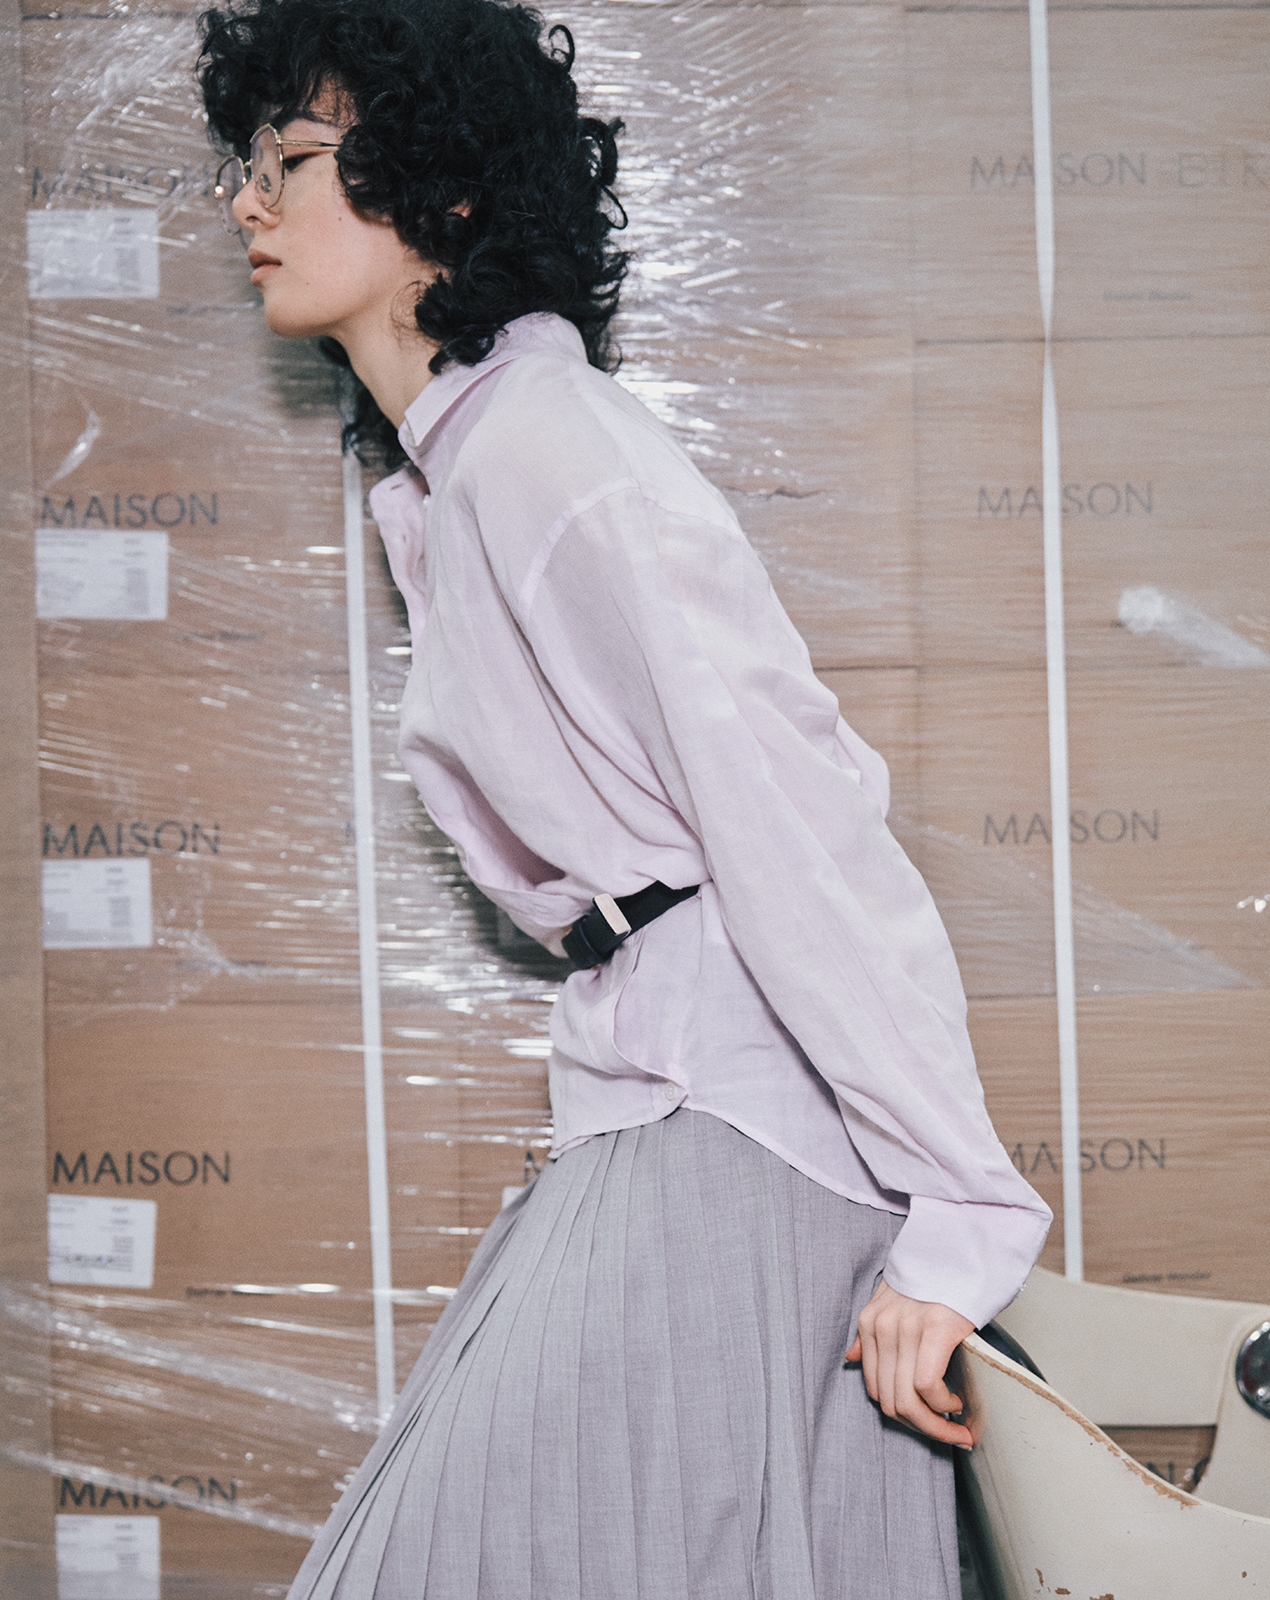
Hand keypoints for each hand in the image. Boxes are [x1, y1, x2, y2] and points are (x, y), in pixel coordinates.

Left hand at [844, 1280, 974, 1448]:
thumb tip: (850, 1357)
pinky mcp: (935, 1329)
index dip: (902, 1414)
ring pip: (908, 1401)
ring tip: (956, 1425)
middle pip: (890, 1401)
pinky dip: (943, 1405)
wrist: (962, 1247)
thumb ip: (872, 1331)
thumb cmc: (934, 1276)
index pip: (875, 1388)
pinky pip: (927, 1386)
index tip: (926, 1423)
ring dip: (936, 1426)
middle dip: (921, 1428)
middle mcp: (882, 1326)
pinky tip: (957, 1401)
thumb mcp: (892, 1298)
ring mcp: (906, 1328)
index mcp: (870, 1321)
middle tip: (948, 1434)